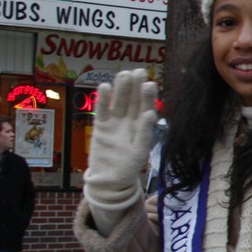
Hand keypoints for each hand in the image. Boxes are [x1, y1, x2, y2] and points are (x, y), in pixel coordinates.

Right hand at [83, 69, 157, 232]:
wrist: (109, 180)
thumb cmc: (128, 167)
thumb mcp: (139, 151)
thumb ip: (144, 133)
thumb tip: (150, 114)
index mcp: (141, 127)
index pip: (145, 107)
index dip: (148, 96)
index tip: (150, 83)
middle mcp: (128, 122)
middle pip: (132, 101)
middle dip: (135, 86)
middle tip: (139, 71)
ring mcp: (114, 123)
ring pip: (118, 102)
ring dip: (121, 88)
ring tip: (124, 74)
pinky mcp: (101, 127)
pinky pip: (102, 111)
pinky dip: (102, 100)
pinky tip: (105, 86)